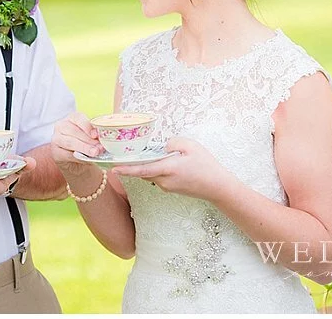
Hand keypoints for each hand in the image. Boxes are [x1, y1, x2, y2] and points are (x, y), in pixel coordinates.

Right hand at [50, 111, 104, 174]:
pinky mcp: (55, 152)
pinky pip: (67, 154)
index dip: (87, 125)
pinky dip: (78, 157)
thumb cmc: (86, 144)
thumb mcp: (91, 137)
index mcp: (72, 118)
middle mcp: (61, 126)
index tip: (96, 134)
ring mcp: (56, 139)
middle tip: (100, 147)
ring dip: (84, 148)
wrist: (77, 162)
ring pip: (71, 142)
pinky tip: (87, 159)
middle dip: (89, 140)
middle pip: (74, 131)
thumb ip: (96, 136)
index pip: (78, 117)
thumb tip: (105, 138)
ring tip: (95, 153)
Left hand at [111, 137, 226, 198]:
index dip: (126, 169)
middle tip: (124, 155)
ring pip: (150, 174)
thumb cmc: (206, 165)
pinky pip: (158, 177)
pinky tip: (166, 162)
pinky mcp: (171, 189)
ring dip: (148, 166)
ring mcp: (167, 187)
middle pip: (143, 171)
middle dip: (134, 164)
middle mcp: (164, 181)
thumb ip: (172, 143)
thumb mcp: (191, 146)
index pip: (142, 169)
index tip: (114, 168)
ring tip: (152, 155)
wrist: (218, 187)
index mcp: (168, 169)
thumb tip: (162, 147)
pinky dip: (157, 169)